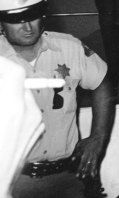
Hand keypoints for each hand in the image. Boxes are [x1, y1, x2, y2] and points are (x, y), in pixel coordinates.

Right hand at [0, 60, 43, 191]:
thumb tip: (1, 80)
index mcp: (11, 107)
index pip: (12, 70)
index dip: (0, 64)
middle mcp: (29, 112)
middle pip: (18, 82)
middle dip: (3, 80)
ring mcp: (36, 123)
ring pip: (22, 96)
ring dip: (7, 96)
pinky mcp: (37, 132)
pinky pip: (26, 111)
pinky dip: (13, 110)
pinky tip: (2, 123)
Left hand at [72, 134, 106, 179]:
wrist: (98, 138)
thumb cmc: (88, 141)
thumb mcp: (80, 144)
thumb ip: (76, 151)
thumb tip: (71, 158)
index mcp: (82, 150)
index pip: (78, 154)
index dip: (75, 157)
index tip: (72, 161)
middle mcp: (87, 154)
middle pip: (83, 162)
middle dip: (80, 169)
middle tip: (77, 176)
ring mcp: (92, 156)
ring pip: (89, 165)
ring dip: (86, 171)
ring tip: (84, 177)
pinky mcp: (97, 157)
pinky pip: (95, 164)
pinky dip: (94, 170)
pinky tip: (93, 175)